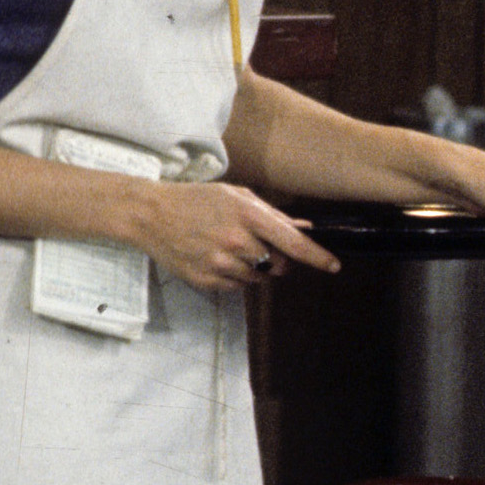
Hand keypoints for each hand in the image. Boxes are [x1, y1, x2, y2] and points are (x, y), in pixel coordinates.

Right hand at [140, 179, 337, 292]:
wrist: (151, 214)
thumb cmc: (196, 201)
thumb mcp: (235, 197)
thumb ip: (271, 214)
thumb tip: (304, 228)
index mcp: (247, 216)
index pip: (293, 243)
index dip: (317, 256)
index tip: (333, 265)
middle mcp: (236, 242)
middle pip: (278, 265)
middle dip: (278, 259)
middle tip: (258, 245)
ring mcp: (220, 264)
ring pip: (258, 278)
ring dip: (254, 268)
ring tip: (229, 248)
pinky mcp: (206, 280)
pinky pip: (236, 287)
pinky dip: (234, 276)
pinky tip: (216, 257)